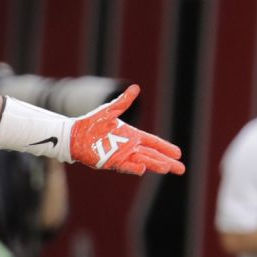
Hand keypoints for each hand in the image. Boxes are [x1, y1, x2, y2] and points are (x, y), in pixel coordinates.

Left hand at [69, 85, 184, 175]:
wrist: (74, 134)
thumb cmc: (92, 122)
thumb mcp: (110, 110)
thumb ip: (124, 101)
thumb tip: (136, 87)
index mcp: (132, 135)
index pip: (153, 142)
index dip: (166, 148)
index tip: (179, 153)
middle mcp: (129, 147)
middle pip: (153, 155)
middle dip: (167, 161)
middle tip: (181, 169)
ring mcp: (121, 156)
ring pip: (143, 161)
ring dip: (155, 164)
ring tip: (168, 168)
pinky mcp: (111, 162)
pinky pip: (126, 166)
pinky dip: (135, 167)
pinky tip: (144, 168)